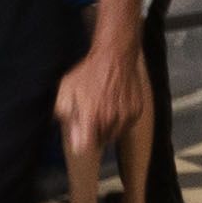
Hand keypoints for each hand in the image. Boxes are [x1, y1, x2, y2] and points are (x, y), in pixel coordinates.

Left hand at [58, 38, 138, 159]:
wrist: (115, 56)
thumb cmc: (89, 72)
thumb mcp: (67, 89)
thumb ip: (65, 114)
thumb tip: (70, 132)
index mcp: (92, 117)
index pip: (86, 146)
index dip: (81, 143)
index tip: (80, 137)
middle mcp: (111, 120)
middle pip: (100, 141)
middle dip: (93, 132)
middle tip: (90, 117)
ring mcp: (126, 117)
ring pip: (114, 135)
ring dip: (107, 128)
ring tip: (102, 109)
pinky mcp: (136, 112)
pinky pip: (126, 126)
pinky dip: (119, 120)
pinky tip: (114, 105)